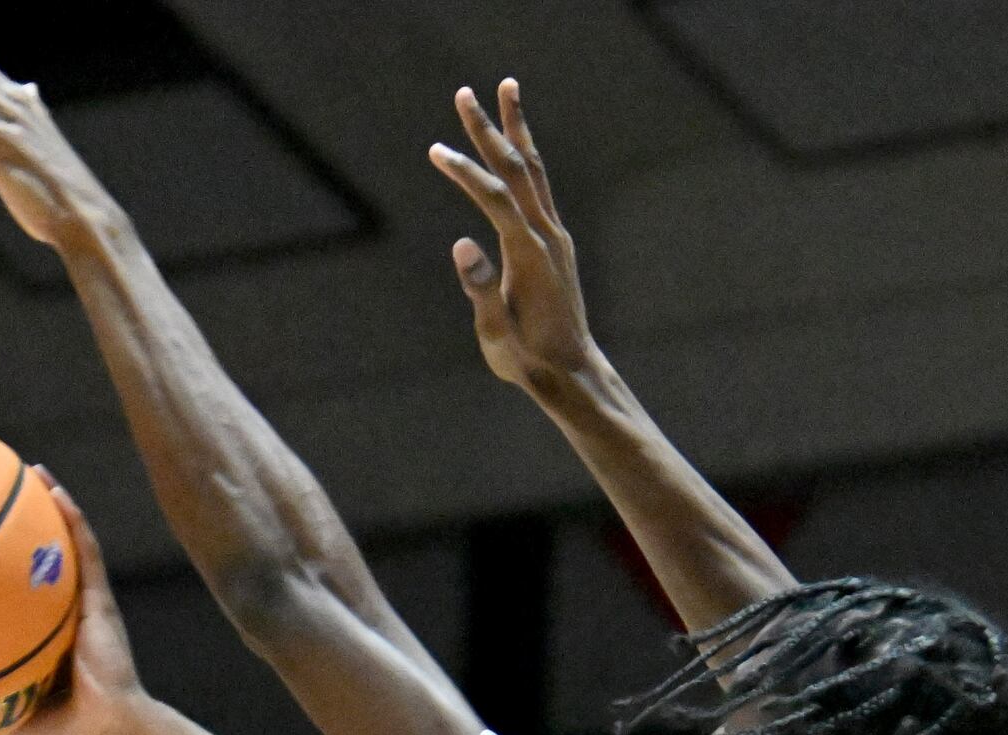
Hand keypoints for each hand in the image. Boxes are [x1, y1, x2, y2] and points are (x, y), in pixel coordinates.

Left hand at [1, 472, 141, 734]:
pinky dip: (71, 517)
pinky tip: (53, 488)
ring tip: (24, 469)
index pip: (3, 589)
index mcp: (29, 630)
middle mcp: (54, 608)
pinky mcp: (99, 598)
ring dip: (45, 503)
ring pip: (60, 541)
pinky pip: (85, 549)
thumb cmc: (55, 730)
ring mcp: (78, 600)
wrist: (103, 733)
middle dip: (9, 523)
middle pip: (29, 556)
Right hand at [429, 81, 597, 396]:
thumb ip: (480, 289)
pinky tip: (516, 147)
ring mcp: (555, 236)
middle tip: (465, 93)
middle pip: (517, 170)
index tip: (436, 150)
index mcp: (529, 254)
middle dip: (489, 130)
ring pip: (534, 171)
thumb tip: (460, 245)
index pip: (494, 199)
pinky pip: (538, 188)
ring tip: (506, 89)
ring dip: (517, 129)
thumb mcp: (496, 333)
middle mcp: (547, 235)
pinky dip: (525, 158)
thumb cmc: (527, 359)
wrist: (571, 372)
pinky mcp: (555, 242)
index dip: (465, 172)